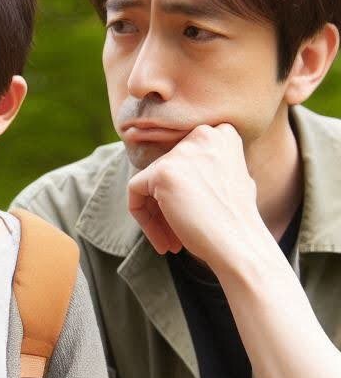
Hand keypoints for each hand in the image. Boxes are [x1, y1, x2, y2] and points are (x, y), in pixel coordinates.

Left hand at [126, 123, 261, 267]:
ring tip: (171, 244)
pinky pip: (135, 191)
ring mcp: (182, 152)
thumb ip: (206, 166)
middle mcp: (203, 134)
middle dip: (166, 206)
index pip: (182, 159)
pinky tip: (164, 242)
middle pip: (165, 170)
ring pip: (149, 183)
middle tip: (176, 237)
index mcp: (221, 133)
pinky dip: (143, 219)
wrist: (240, 244)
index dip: (181, 191)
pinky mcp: (162, 171)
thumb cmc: (237, 221)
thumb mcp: (230, 179)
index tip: (189, 215)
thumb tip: (179, 170)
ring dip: (157, 216)